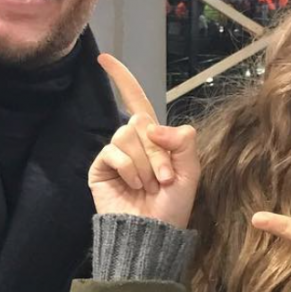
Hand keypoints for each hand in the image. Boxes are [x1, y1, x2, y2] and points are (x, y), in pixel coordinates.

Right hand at [91, 54, 200, 229]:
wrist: (153, 233)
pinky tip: (133, 186)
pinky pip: (113, 151)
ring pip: (127, 136)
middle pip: (139, 122)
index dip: (122, 79)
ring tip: (149, 187)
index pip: (137, 101)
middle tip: (164, 179)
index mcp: (154, 139)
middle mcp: (132, 144)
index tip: (104, 58)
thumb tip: (152, 127)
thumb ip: (182, 142)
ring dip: (144, 164)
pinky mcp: (100, 168)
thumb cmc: (173, 207)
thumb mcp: (190, 172)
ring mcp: (115, 156)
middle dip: (157, 151)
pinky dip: (128, 169)